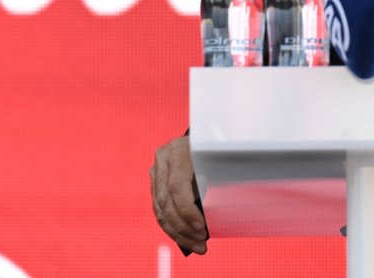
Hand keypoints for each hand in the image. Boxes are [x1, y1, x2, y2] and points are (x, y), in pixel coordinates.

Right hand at [151, 135, 207, 253]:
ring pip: (160, 209)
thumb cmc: (219, 145)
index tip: (202, 227)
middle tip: (201, 243)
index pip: (176, 187)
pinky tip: (185, 238)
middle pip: (166, 201)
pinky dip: (171, 226)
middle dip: (183, 227)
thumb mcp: (218, 156)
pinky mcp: (155, 180)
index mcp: (178, 149)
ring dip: (177, 232)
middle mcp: (163, 158)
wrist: (206, 127)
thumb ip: (215, 176)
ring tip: (196, 246)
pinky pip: (159, 209)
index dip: (187, 211)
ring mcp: (156, 169)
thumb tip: (218, 211)